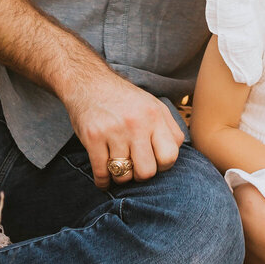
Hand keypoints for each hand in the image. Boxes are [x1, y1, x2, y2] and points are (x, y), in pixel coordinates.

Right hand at [63, 66, 184, 187]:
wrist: (89, 82)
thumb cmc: (124, 99)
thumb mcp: (152, 105)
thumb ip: (168, 128)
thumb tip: (176, 154)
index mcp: (155, 115)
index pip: (170, 156)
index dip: (163, 165)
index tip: (154, 162)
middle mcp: (137, 123)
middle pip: (147, 171)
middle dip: (141, 175)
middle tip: (135, 167)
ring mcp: (114, 131)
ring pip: (123, 175)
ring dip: (121, 177)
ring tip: (119, 168)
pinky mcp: (93, 137)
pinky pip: (101, 173)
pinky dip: (103, 181)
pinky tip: (103, 179)